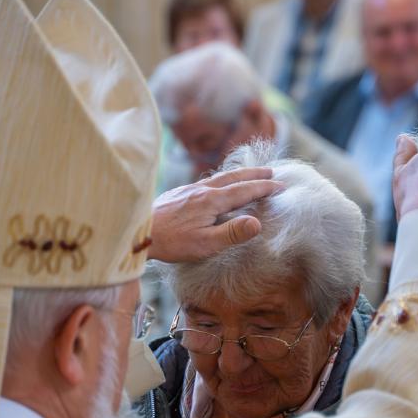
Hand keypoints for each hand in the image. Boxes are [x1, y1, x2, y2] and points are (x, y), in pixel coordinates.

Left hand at [149, 167, 282, 262]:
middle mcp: (202, 190)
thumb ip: (232, 233)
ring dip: (238, 175)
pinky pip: (207, 181)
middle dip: (254, 175)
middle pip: (234, 177)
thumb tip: (258, 223)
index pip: (245, 190)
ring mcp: (189, 189)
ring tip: (249, 175)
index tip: (281, 186)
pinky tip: (217, 186)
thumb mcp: (205, 244)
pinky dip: (222, 180)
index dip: (264, 188)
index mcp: (212, 200)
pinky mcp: (179, 193)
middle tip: (271, 173)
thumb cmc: (171, 242)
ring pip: (219, 177)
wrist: (137, 231)